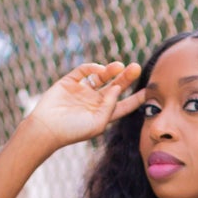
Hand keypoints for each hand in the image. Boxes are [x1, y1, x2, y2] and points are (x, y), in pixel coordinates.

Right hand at [21, 60, 142, 150]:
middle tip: (136, 67)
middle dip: (126, 78)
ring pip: (101, 77)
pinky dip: (92, 67)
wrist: (46, 128)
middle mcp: (94, 102)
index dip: (137, 98)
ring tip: (119, 66)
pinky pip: (84, 71)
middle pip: (115, 87)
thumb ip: (110, 105)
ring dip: (111, 71)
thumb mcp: (98, 122)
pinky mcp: (69, 82)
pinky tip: (100, 69)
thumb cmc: (73, 131)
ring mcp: (81, 91)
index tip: (150, 91)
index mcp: (103, 114)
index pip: (124, 105)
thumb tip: (117, 87)